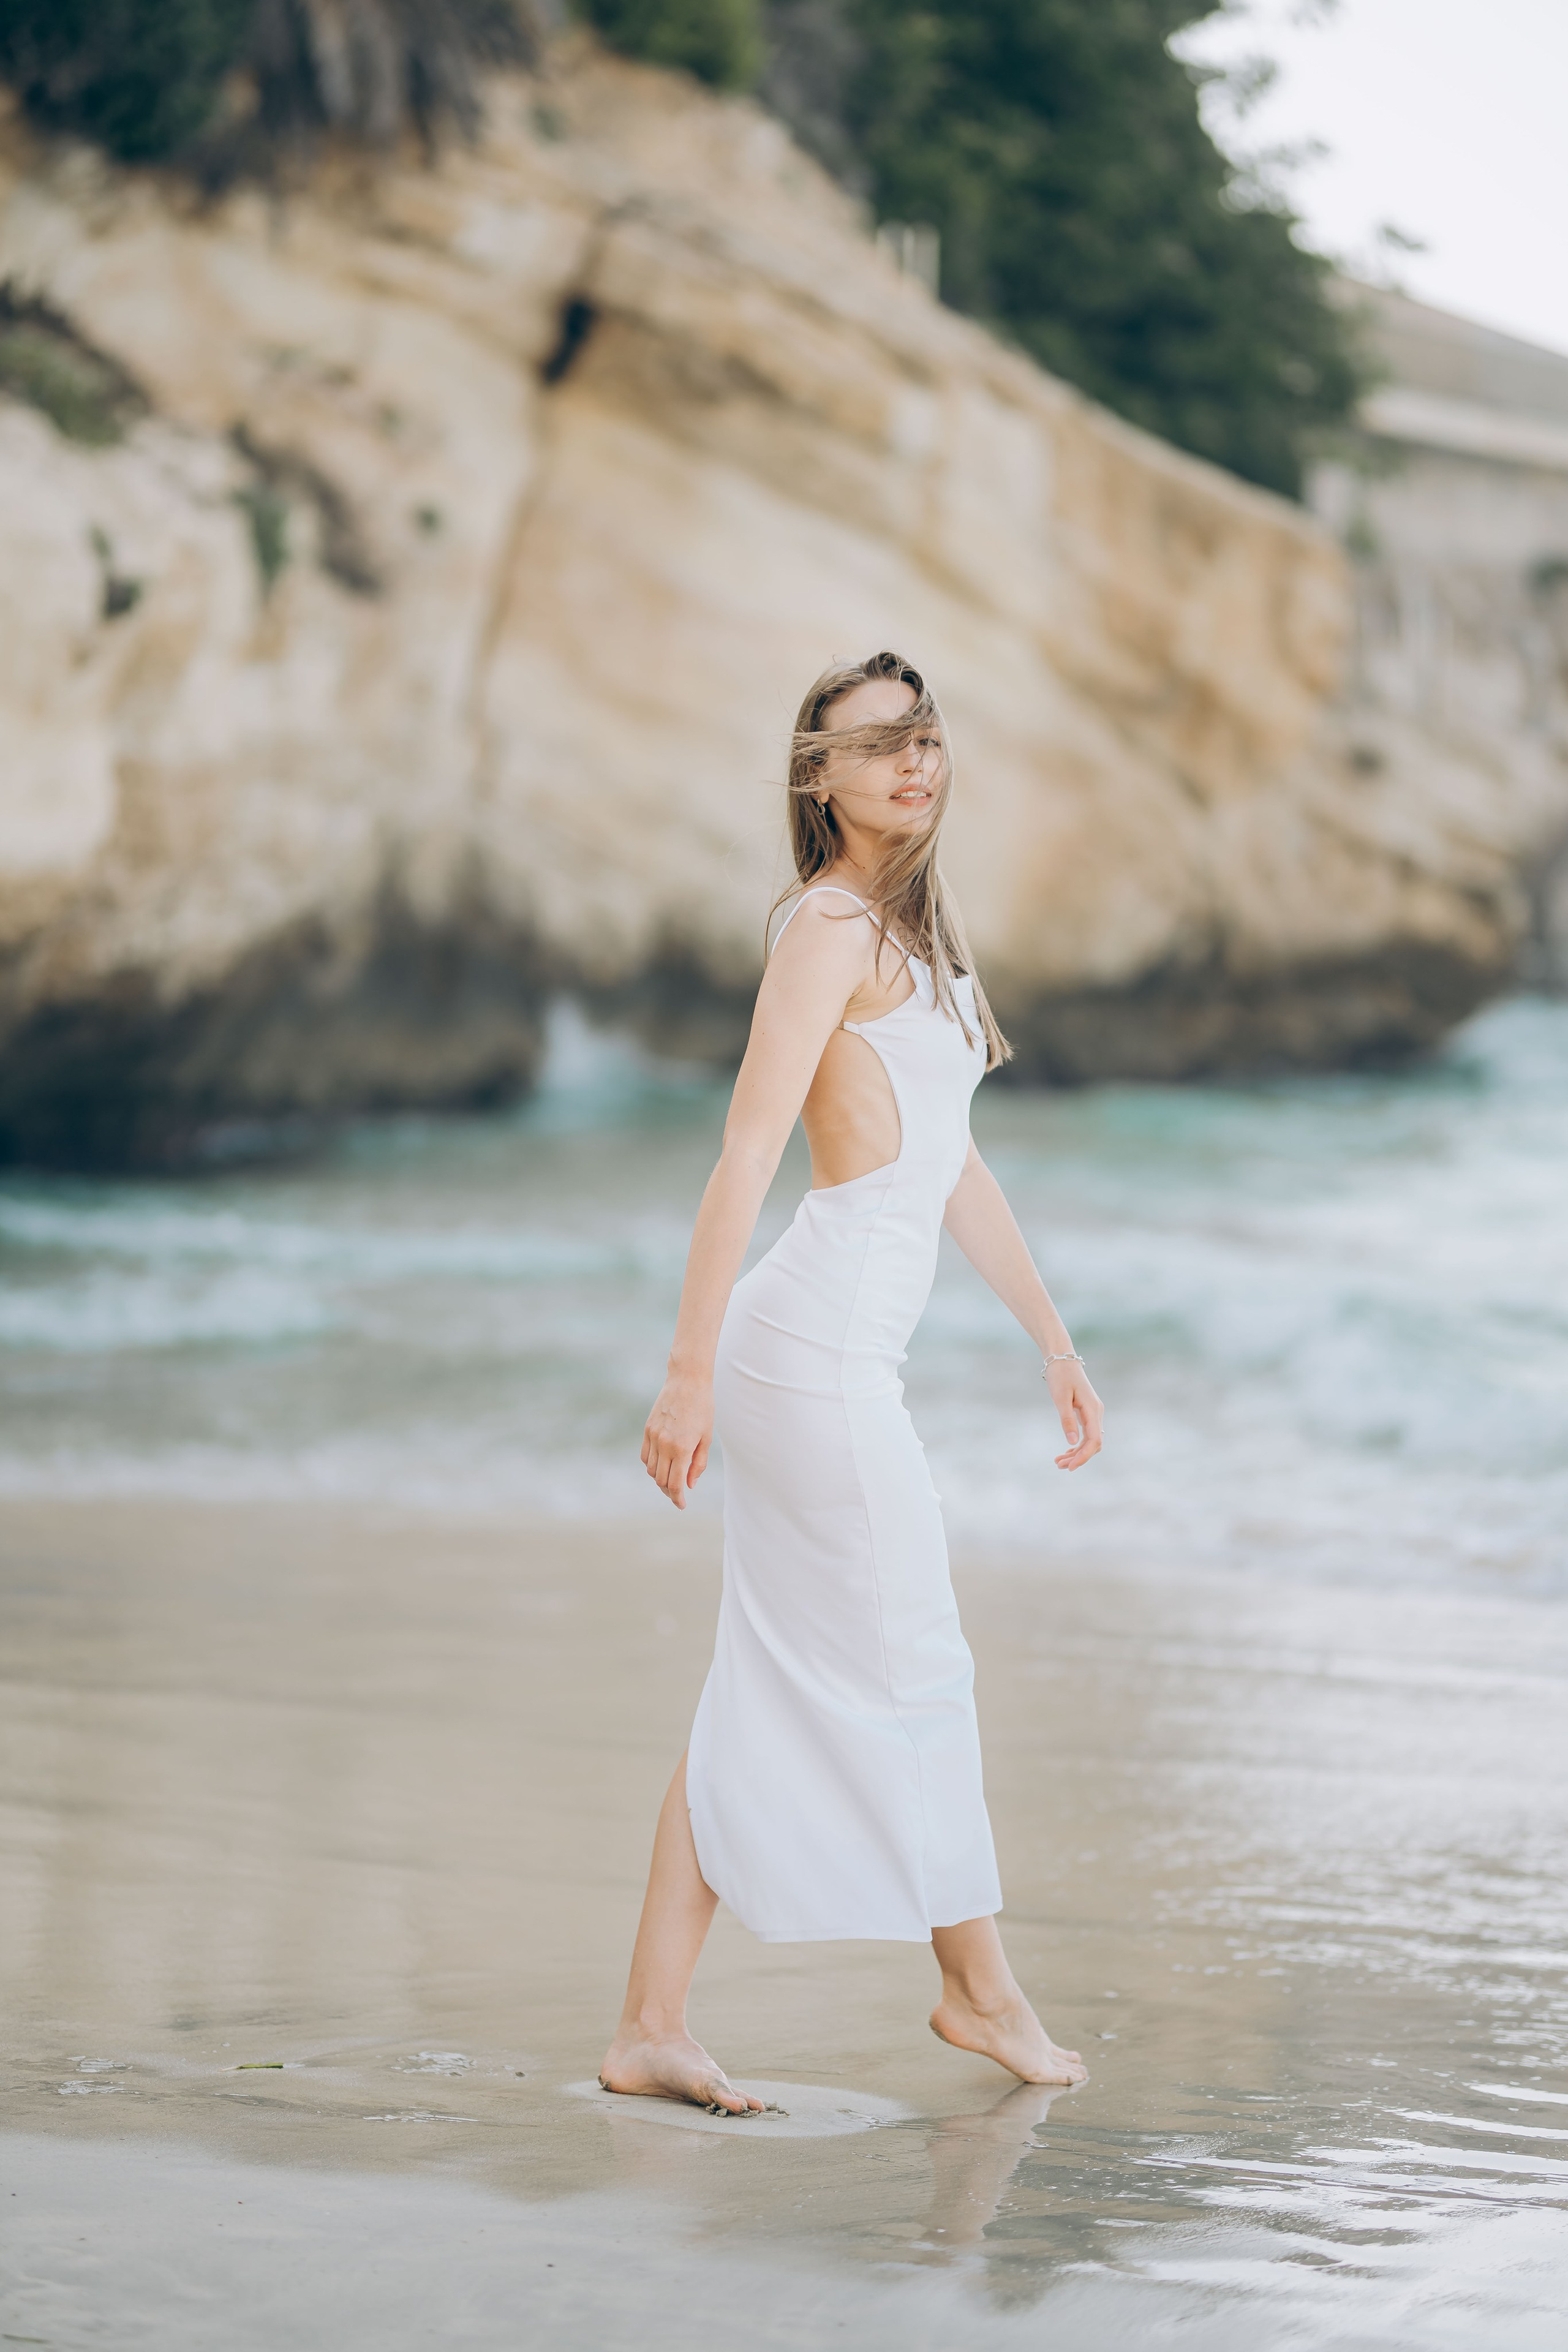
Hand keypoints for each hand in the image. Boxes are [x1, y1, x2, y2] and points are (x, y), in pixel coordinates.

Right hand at [641, 1373, 713, 1509]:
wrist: (687, 1381)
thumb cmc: (703, 1408)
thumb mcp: (706, 1438)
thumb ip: (698, 1464)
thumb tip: (689, 1485)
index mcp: (682, 1449)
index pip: (675, 1484)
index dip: (678, 1499)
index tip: (682, 1505)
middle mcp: (664, 1445)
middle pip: (661, 1480)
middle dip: (670, 1491)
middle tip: (678, 1494)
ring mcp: (653, 1437)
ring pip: (651, 1470)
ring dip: (660, 1479)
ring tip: (671, 1479)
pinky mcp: (647, 1429)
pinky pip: (645, 1456)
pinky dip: (652, 1465)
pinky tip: (662, 1464)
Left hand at [1047, 1361, 1103, 1469]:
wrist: (1062, 1358)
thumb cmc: (1060, 1376)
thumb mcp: (1060, 1398)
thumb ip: (1067, 1420)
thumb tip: (1072, 1442)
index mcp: (1093, 1409)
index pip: (1094, 1441)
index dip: (1084, 1456)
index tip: (1070, 1467)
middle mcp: (1096, 1412)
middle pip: (1093, 1443)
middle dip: (1078, 1457)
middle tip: (1059, 1466)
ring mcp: (1093, 1412)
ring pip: (1089, 1440)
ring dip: (1076, 1452)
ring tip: (1058, 1462)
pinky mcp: (1087, 1412)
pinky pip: (1085, 1433)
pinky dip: (1076, 1443)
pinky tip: (1066, 1451)